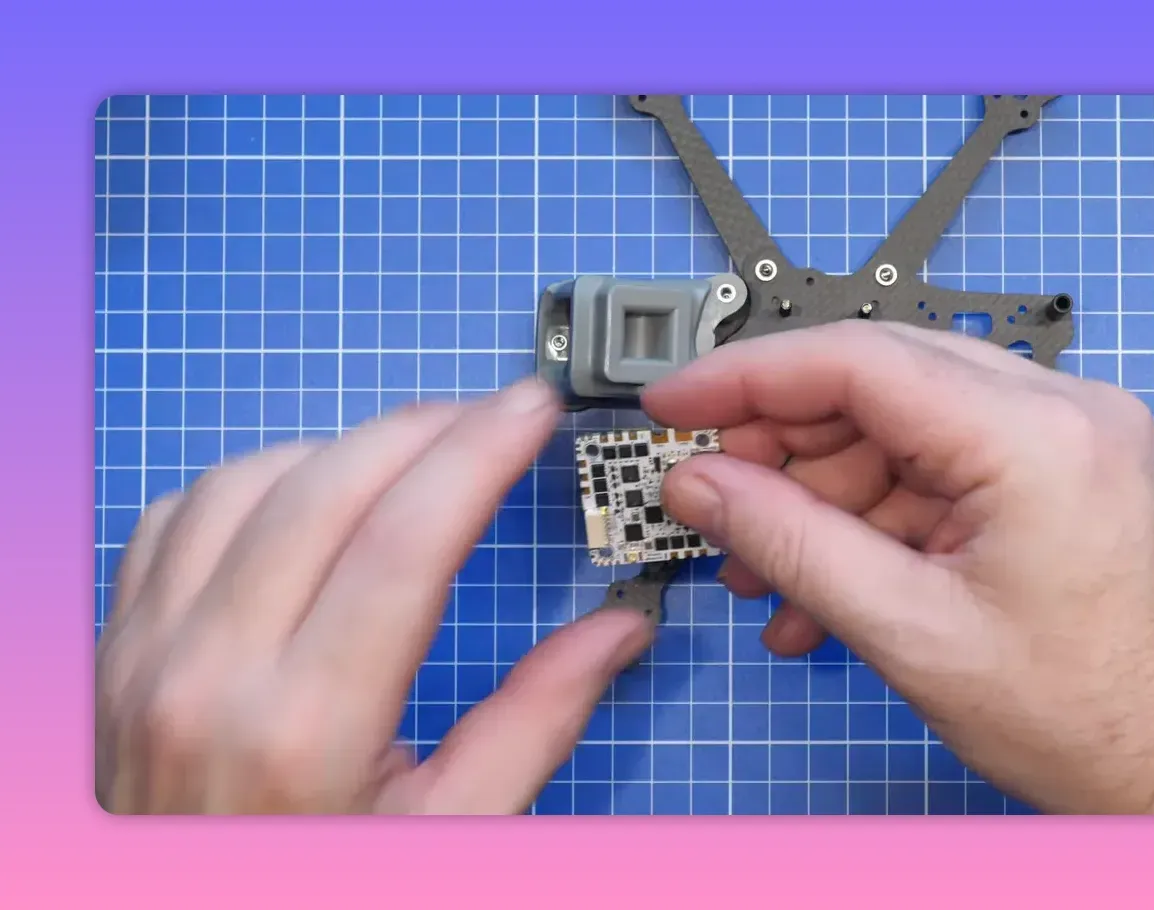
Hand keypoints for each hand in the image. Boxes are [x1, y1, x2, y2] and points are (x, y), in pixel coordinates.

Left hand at [95, 379, 654, 813]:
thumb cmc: (320, 892)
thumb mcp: (447, 834)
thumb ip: (536, 723)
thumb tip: (618, 631)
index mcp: (308, 730)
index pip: (407, 540)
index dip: (480, 454)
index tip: (530, 412)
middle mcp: (211, 676)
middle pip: (326, 487)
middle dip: (424, 427)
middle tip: (491, 416)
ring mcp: (147, 657)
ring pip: (242, 483)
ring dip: (338, 449)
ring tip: (410, 457)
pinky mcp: (116, 654)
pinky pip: (174, 518)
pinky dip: (249, 483)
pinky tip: (305, 498)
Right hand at [646, 321, 1153, 814]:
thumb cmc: (1096, 718)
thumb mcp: (912, 632)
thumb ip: (790, 542)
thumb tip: (705, 484)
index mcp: (1038, 435)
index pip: (857, 359)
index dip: (746, 376)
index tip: (677, 400)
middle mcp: (1068, 412)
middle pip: (880, 385)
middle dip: (783, 445)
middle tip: (712, 495)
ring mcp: (1075, 440)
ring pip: (907, 431)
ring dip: (826, 497)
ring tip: (765, 572)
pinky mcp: (1069, 476)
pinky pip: (948, 469)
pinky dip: (882, 519)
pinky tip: (831, 585)